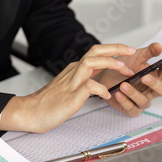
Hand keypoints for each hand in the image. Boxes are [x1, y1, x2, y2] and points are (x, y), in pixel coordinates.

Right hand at [0, 44, 135, 132]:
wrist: (31, 112)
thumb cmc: (49, 103)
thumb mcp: (69, 88)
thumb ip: (82, 81)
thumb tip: (99, 82)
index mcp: (74, 69)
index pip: (96, 52)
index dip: (113, 50)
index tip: (127, 52)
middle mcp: (73, 71)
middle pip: (95, 51)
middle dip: (115, 49)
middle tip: (131, 51)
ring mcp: (71, 82)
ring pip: (91, 62)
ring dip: (109, 63)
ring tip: (123, 69)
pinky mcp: (71, 95)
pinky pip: (88, 86)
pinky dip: (100, 88)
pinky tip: (106, 94)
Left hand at [95, 42, 161, 116]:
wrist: (106, 76)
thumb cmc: (123, 67)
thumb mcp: (136, 57)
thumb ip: (148, 52)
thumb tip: (158, 46)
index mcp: (155, 76)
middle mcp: (150, 90)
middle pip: (161, 90)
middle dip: (155, 84)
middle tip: (145, 77)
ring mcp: (142, 100)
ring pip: (144, 100)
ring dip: (134, 92)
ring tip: (124, 85)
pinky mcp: (131, 109)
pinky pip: (131, 108)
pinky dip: (124, 101)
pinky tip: (118, 93)